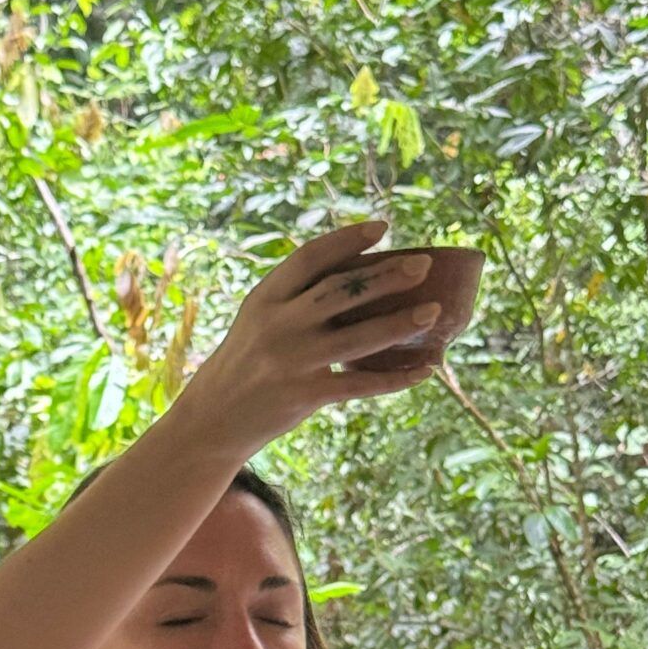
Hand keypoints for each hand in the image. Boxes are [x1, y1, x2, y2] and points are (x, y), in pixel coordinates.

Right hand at [184, 218, 440, 453]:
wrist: (213, 419)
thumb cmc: (244, 363)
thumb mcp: (257, 320)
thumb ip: (295, 299)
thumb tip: (359, 279)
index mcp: (265, 297)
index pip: (311, 257)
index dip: (349, 240)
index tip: (383, 228)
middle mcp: (279, 324)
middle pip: (342, 291)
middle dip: (387, 275)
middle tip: (424, 265)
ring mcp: (293, 360)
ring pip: (359, 336)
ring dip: (401, 322)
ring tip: (434, 311)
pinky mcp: (306, 395)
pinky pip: (361, 383)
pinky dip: (396, 378)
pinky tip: (424, 370)